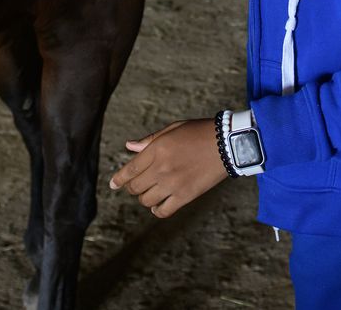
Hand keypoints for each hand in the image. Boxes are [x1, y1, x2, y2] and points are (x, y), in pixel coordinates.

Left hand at [109, 118, 227, 218]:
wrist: (227, 144)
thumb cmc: (199, 132)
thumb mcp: (173, 129)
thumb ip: (149, 140)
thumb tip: (129, 146)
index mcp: (157, 150)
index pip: (129, 170)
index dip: (118, 179)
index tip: (113, 185)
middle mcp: (161, 168)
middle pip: (135, 187)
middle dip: (132, 187)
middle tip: (135, 186)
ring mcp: (173, 184)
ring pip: (146, 200)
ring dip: (144, 198)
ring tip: (149, 193)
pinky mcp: (185, 196)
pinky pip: (163, 210)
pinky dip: (157, 210)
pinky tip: (158, 205)